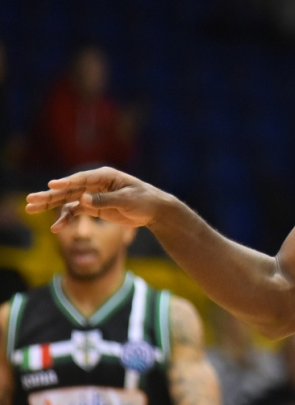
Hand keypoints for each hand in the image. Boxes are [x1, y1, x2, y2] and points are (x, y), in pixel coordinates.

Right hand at [24, 166, 165, 231]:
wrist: (155, 210)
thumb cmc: (144, 200)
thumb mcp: (127, 200)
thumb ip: (105, 200)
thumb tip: (82, 200)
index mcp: (105, 176)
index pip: (82, 179)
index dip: (66, 183)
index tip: (52, 185)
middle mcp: (95, 183)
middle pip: (69, 189)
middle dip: (50, 195)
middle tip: (30, 200)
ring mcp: (92, 195)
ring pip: (68, 200)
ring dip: (51, 205)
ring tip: (31, 208)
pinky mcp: (93, 207)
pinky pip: (75, 212)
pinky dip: (66, 219)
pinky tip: (56, 228)